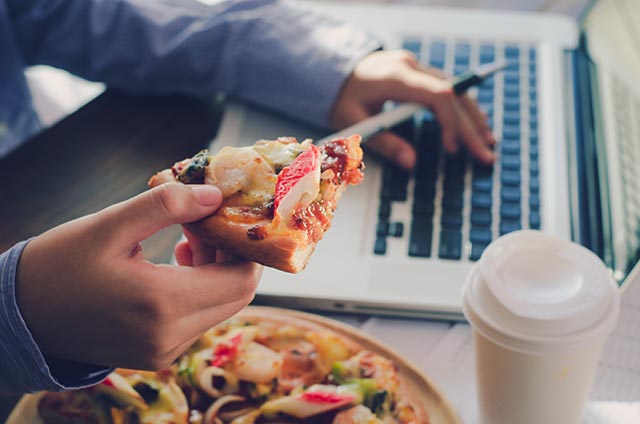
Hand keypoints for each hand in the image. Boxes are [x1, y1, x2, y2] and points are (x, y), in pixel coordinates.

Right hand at [16, 183, 261, 369]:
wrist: (19, 317)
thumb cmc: (58, 265)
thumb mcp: (109, 225)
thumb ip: (166, 206)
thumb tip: (214, 196)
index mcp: (161, 304)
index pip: (241, 280)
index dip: (244, 246)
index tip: (224, 215)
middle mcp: (170, 336)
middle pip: (236, 294)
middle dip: (230, 254)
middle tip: (203, 222)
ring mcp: (165, 350)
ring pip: (220, 306)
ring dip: (215, 270)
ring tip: (187, 237)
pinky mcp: (158, 353)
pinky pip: (198, 319)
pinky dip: (200, 289)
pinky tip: (176, 263)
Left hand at [331, 50, 494, 168]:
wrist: (332, 69)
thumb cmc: (340, 97)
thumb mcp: (353, 122)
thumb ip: (383, 141)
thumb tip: (411, 163)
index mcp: (395, 76)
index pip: (437, 95)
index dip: (450, 122)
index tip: (453, 149)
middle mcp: (411, 66)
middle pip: (453, 95)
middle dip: (470, 128)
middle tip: (485, 155)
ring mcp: (417, 66)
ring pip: (456, 90)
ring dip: (473, 117)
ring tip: (488, 143)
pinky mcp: (419, 72)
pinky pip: (448, 90)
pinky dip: (463, 109)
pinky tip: (476, 126)